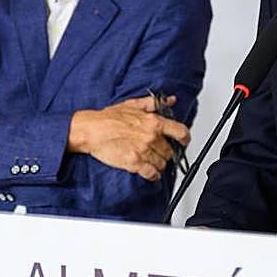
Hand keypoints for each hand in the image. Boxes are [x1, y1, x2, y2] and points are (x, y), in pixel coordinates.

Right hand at [67, 95, 189, 180]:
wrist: (91, 130)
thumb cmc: (108, 117)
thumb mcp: (133, 104)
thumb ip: (154, 103)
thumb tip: (170, 100)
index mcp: (153, 122)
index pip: (180, 132)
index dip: (185, 139)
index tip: (183, 142)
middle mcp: (151, 137)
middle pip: (170, 151)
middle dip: (165, 152)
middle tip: (158, 151)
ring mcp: (143, 151)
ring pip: (162, 163)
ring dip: (158, 163)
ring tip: (151, 160)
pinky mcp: (134, 163)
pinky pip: (152, 174)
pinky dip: (153, 175)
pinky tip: (150, 172)